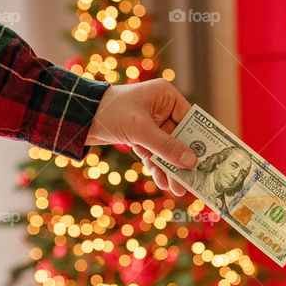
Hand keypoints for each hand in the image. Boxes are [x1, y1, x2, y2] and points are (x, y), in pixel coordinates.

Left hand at [87, 79, 196, 194]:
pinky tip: (162, 182)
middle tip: (193, 181)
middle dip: (184, 161)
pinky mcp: (140, 137)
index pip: (190, 120)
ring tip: (177, 189)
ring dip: (172, 169)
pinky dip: (158, 167)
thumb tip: (191, 162)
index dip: (199, 140)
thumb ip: (166, 146)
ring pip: (167, 149)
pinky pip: (154, 154)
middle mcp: (161, 108)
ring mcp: (151, 124)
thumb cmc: (109, 112)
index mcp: (165, 96)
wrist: (77, 117)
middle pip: (180, 138)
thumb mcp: (140, 130)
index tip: (209, 159)